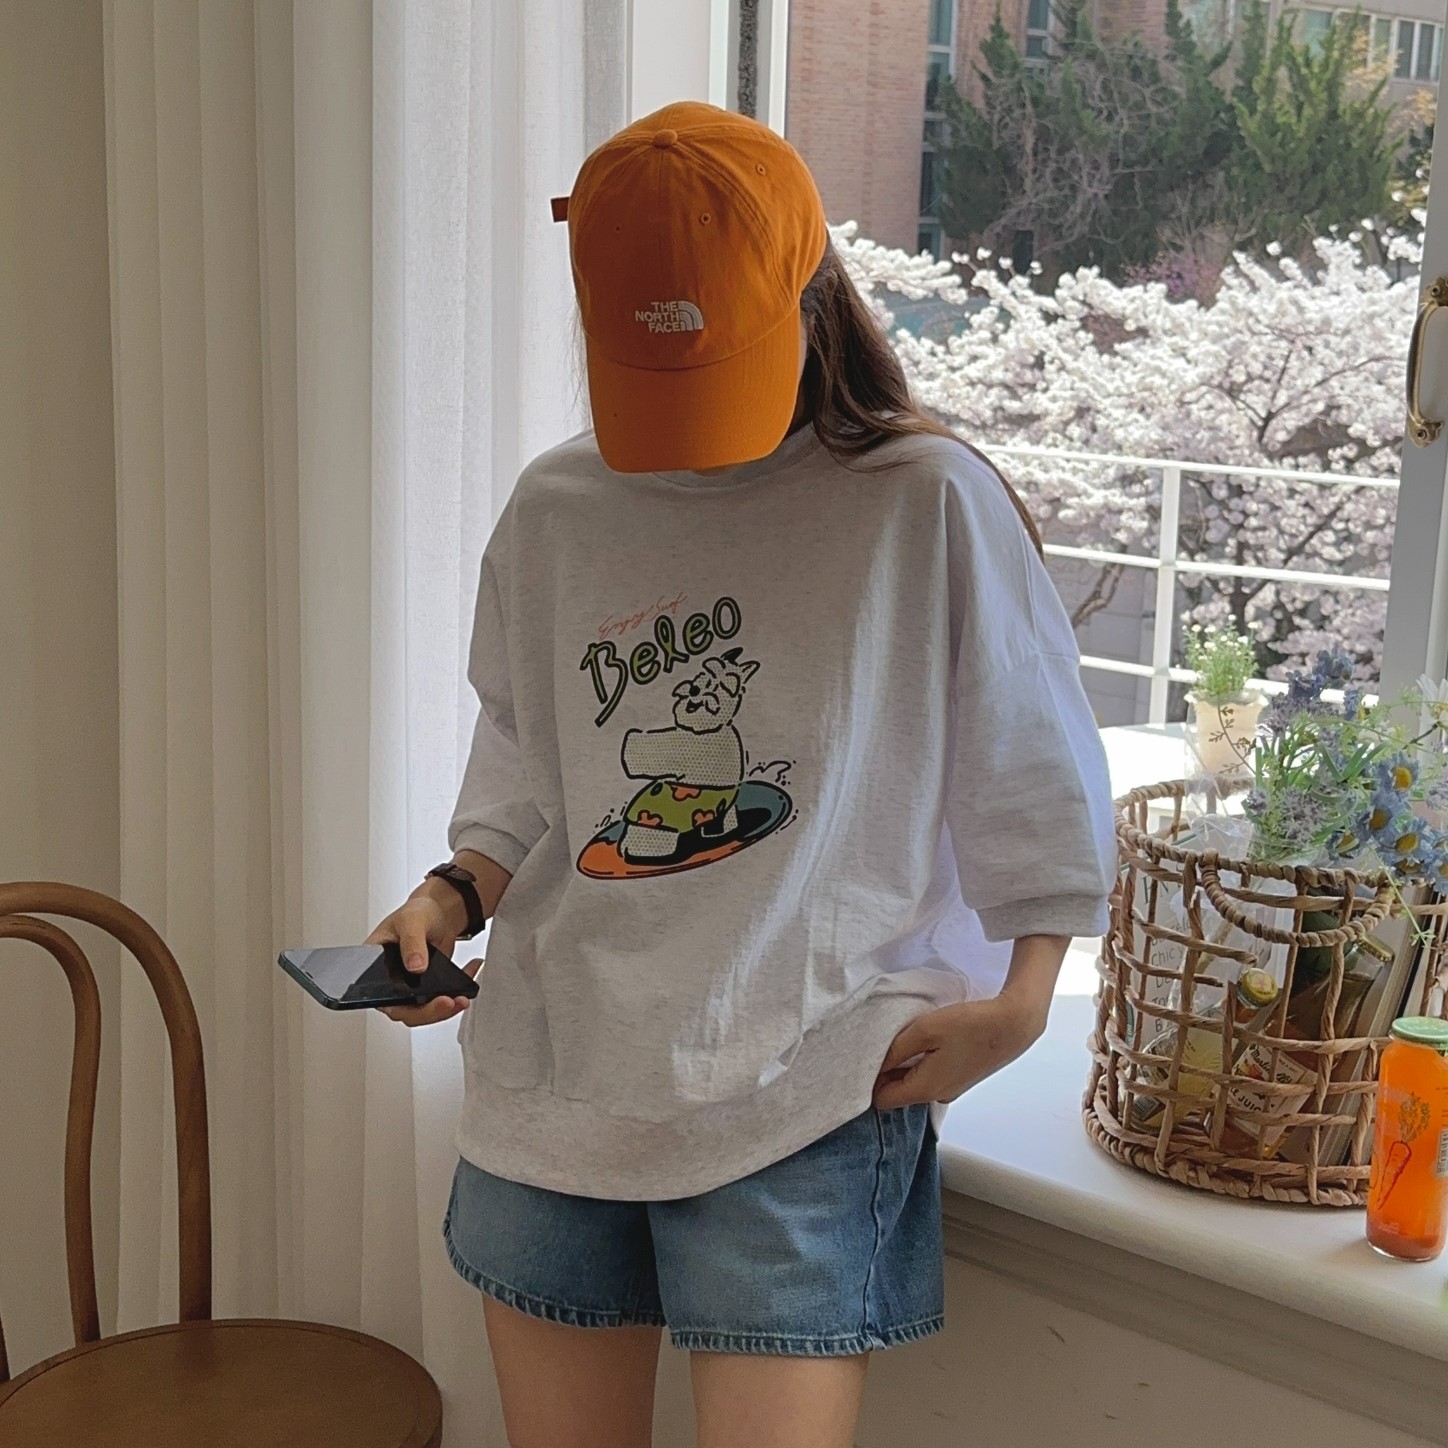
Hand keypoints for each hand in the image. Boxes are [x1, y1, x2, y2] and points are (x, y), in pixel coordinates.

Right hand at [367, 893, 476, 1027]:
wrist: (437, 912)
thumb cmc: (416, 913)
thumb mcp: (411, 920)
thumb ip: (411, 941)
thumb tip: (415, 967)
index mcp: (374, 967)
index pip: (380, 997)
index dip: (400, 1006)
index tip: (421, 1002)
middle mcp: (390, 982)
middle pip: (406, 1010)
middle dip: (430, 1012)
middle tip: (449, 1002)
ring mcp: (410, 988)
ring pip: (425, 1011)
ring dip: (446, 1008)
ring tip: (463, 997)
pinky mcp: (429, 988)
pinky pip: (441, 1000)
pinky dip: (458, 992)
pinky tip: (470, 973)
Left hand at [872, 992, 1048, 1111]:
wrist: (1014, 1025)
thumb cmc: (971, 1025)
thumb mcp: (925, 1031)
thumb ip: (896, 1050)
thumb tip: (875, 1065)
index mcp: (926, 1089)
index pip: (883, 1101)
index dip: (870, 1080)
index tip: (869, 1056)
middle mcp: (938, 1096)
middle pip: (898, 1093)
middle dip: (886, 1072)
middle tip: (885, 1042)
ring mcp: (952, 1089)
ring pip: (915, 1083)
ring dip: (905, 1065)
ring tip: (907, 1038)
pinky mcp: (961, 1078)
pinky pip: (931, 1076)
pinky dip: (922, 1062)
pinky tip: (928, 1041)